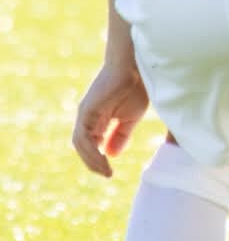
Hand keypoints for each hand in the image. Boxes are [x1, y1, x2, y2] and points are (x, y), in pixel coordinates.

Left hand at [72, 60, 148, 177]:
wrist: (136, 66)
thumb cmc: (136, 86)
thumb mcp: (130, 117)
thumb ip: (120, 135)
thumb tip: (111, 154)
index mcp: (98, 118)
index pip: (91, 143)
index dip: (98, 159)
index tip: (110, 172)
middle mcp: (87, 116)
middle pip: (83, 146)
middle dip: (93, 163)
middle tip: (107, 174)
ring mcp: (85, 113)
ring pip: (80, 144)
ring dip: (91, 160)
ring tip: (106, 171)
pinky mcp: (86, 111)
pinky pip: (83, 137)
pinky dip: (91, 151)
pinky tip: (104, 159)